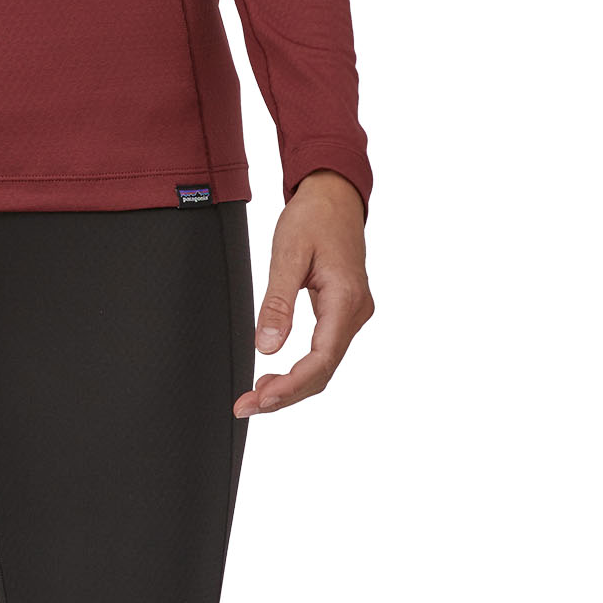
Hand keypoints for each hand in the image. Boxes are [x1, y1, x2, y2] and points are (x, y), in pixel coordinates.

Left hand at [235, 170, 373, 417]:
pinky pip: (324, 353)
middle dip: (285, 395)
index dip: (290, 386)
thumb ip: (278, 303)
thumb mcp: (287, 254)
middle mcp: (356, 311)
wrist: (335, 195)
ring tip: (255, 396)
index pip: (321, 359)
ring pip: (324, 368)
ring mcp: (353, 315)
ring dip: (291, 387)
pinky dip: (299, 372)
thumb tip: (267, 347)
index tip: (260, 400)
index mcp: (345, 298)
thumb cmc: (314, 217)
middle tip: (246, 407)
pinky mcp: (344, 314)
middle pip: (323, 372)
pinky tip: (274, 379)